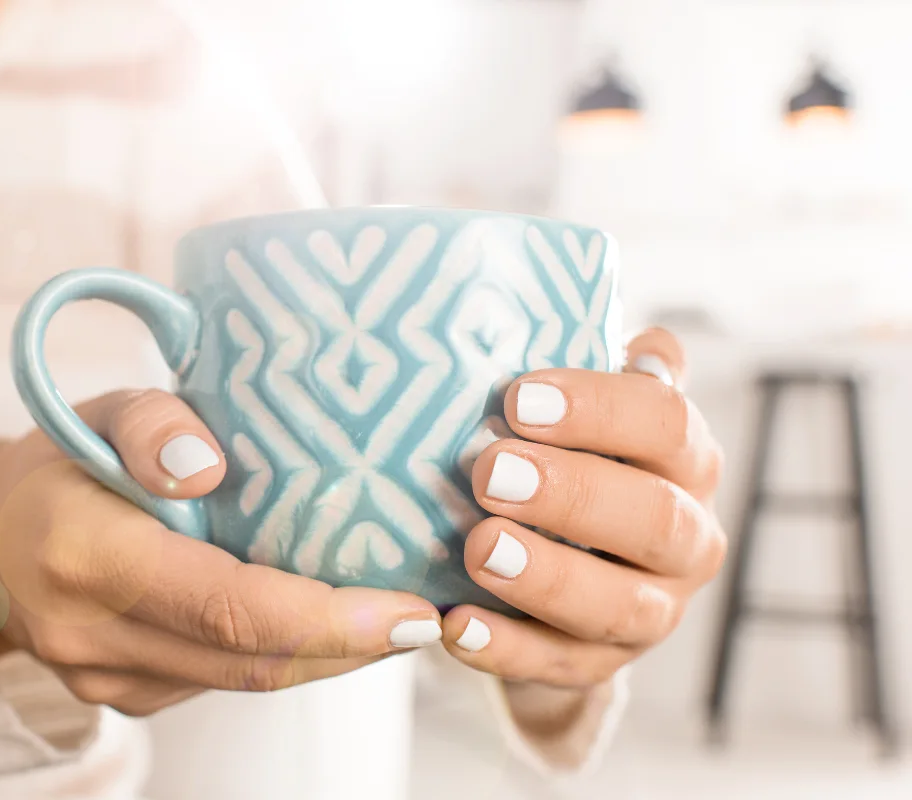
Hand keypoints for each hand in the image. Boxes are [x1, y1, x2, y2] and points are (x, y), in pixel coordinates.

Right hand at [0, 390, 439, 716]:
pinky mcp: (124, 694)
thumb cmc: (56, 461)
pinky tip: (328, 624)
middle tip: (427, 617)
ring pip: (246, 680)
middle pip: (254, 660)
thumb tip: (209, 466)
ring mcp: (107, 678)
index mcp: (87, 556)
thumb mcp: (98, 409)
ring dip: (328, 656)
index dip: (332, 618)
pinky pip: (222, 679)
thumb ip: (152, 422)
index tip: (410, 611)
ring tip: (394, 619)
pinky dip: (284, 655)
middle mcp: (94, 636)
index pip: (231, 607)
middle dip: (353, 647)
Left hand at [440, 328, 726, 688]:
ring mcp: (655, 610)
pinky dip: (508, 649)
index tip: (519, 399)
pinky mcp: (605, 663)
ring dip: (547, 577)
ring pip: (620, 605)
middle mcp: (687, 536)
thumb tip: (643, 345)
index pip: (665, 423)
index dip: (598, 408)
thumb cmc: (570, 457)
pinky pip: (561, 665)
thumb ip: (608, 374)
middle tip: (491, 472)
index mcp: (686, 458)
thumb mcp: (588, 409)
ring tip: (480, 548)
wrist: (566, 561)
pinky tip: (455, 624)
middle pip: (654, 517)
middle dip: (572, 493)